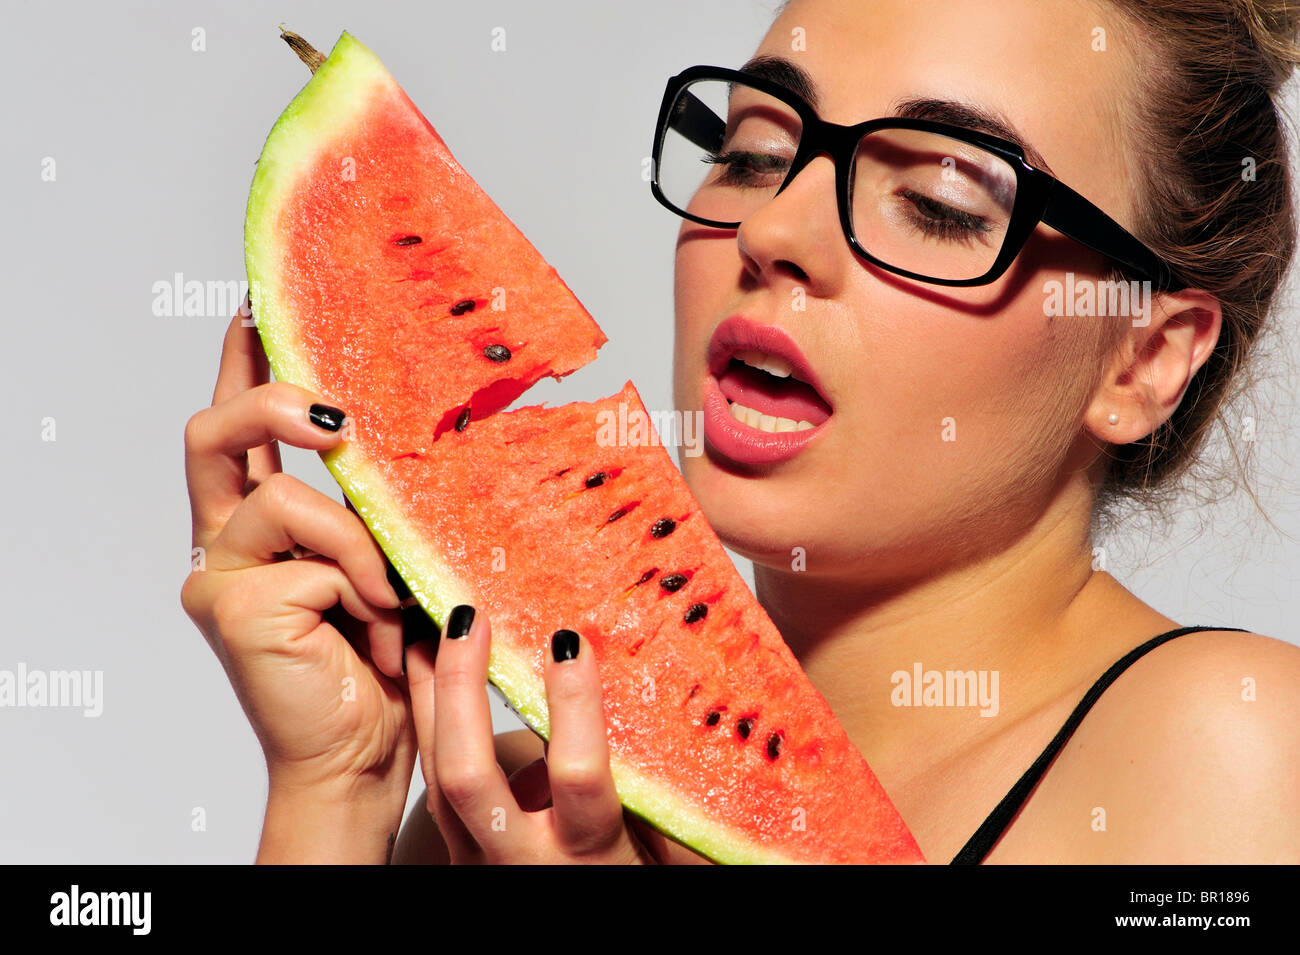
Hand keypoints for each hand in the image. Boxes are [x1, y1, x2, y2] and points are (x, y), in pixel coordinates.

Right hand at [181, 307, 416, 845]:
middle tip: (334, 416)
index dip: (244, 361)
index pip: (243, 426)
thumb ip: (378, 505)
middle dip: (271, 400)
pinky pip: (311, 556)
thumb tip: (415, 431)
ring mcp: (222, 574)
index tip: (258, 304)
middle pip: (213, 434)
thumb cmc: (385, 661)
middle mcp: (227, 540)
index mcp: (260, 523)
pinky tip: (376, 631)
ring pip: (285, 498)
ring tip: (388, 601)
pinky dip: (361, 582)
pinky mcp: (231, 608)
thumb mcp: (389, 561)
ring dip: (358, 542)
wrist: (366, 756)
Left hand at [404, 605, 654, 863]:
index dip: (573, 707)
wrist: (580, 930)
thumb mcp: (662, 847)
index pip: (575, 777)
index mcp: (589, 855)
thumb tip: (670, 713)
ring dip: (431, 696)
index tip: (571, 642)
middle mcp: (525, 860)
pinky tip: (428, 677)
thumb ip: (657, 792)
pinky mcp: (461, 856)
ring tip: (430, 627)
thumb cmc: (632, 881)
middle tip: (470, 621)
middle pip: (470, 775)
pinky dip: (430, 723)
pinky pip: (434, 785)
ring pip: (439, 777)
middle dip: (462, 690)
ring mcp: (481, 860)